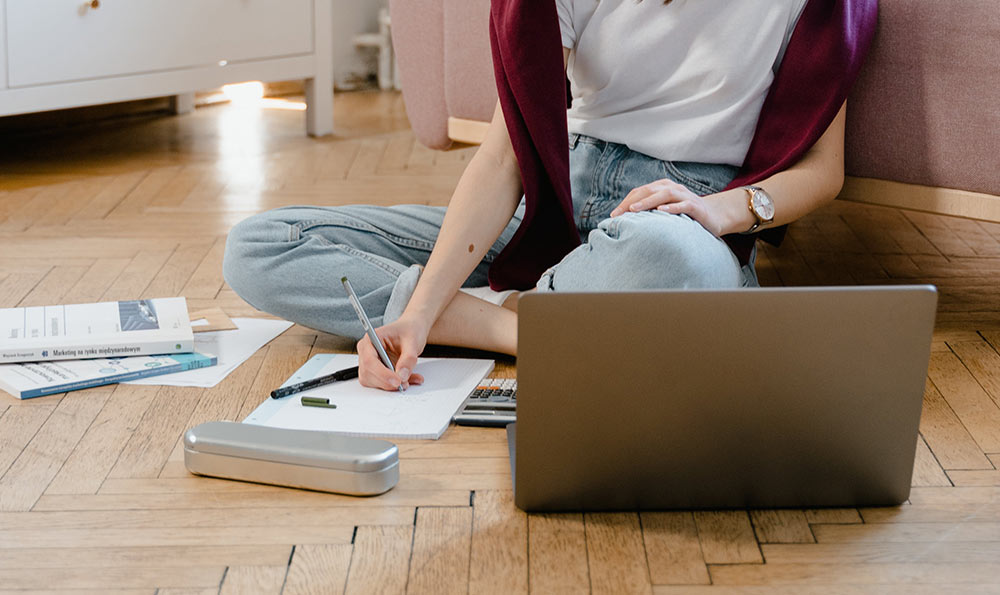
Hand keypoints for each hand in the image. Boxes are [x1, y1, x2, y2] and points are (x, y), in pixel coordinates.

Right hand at [357, 315, 426, 390]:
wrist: (412, 330)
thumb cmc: (409, 330)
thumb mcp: (413, 341)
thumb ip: (408, 358)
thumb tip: (402, 375)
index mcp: (371, 339)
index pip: (369, 360)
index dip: (382, 373)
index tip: (397, 381)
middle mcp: (367, 352)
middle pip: (368, 374)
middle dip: (387, 382)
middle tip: (405, 383)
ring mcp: (370, 363)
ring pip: (373, 382)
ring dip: (391, 386)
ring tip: (409, 380)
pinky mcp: (377, 372)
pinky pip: (382, 384)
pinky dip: (395, 386)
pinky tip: (408, 380)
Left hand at [610, 179, 726, 237]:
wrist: (714, 216)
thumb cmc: (684, 215)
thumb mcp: (665, 212)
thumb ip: (650, 213)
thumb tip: (625, 222)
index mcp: (662, 188)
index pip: (639, 192)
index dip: (625, 202)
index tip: (612, 215)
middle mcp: (672, 188)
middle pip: (648, 191)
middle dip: (631, 202)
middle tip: (617, 214)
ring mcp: (684, 196)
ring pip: (664, 194)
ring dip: (648, 202)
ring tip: (634, 209)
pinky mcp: (696, 206)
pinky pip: (683, 205)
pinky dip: (672, 207)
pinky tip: (661, 211)